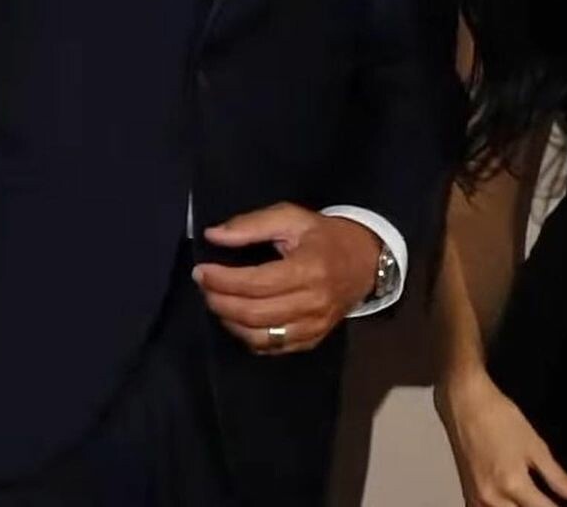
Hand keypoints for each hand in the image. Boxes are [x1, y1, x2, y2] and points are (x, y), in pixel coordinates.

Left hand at [194, 203, 379, 356]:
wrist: (365, 260)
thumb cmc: (324, 236)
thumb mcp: (292, 217)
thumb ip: (252, 225)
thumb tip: (213, 236)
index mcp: (309, 269)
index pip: (256, 283)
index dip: (223, 280)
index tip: (201, 271)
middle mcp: (312, 303)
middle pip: (254, 313)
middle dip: (220, 301)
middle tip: (204, 286)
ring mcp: (313, 326)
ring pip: (260, 337)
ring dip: (230, 322)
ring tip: (217, 301)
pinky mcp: (312, 340)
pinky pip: (272, 348)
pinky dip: (248, 337)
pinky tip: (238, 319)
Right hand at [435, 366, 566, 504]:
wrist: (465, 402)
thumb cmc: (498, 416)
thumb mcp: (535, 444)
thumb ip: (558, 476)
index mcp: (512, 484)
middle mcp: (493, 498)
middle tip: (551, 498)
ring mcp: (477, 500)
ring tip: (533, 497)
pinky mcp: (468, 496)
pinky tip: (511, 501)